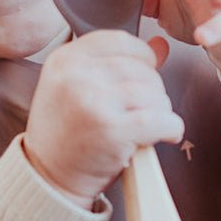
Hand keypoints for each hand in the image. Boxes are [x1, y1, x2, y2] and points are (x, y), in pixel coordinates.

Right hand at [23, 30, 183, 207]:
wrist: (49, 179)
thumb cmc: (66, 135)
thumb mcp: (80, 89)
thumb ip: (118, 63)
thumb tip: (161, 46)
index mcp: (65, 59)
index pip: (120, 40)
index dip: (142, 58)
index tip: (143, 77)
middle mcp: (76, 75)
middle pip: (141, 68)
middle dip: (153, 91)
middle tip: (142, 112)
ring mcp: (93, 101)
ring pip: (154, 93)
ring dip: (160, 112)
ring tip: (146, 127)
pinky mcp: (111, 129)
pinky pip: (161, 119)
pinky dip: (171, 128)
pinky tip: (165, 135)